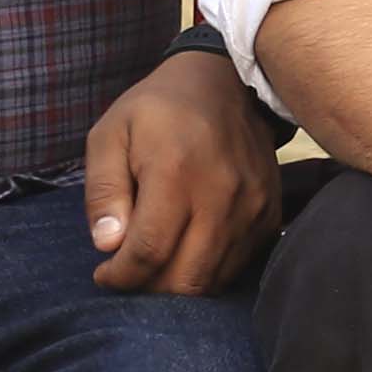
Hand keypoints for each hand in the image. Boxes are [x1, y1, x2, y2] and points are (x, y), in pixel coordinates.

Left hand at [82, 52, 278, 292]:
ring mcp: (251, 208)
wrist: (227, 82)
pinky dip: (208, 271)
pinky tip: (187, 251)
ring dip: (178, 284)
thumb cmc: (158, 109)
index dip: (120, 276)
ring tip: (156, 264)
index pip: (148, 252)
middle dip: (147, 288)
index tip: (104, 274)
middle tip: (129, 272)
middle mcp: (220, 196)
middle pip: (185, 278)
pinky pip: (237, 266)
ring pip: (213, 279)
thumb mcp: (111, 134)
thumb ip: (103, 190)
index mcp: (174, 173)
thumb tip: (107, 244)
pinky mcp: (269, 214)